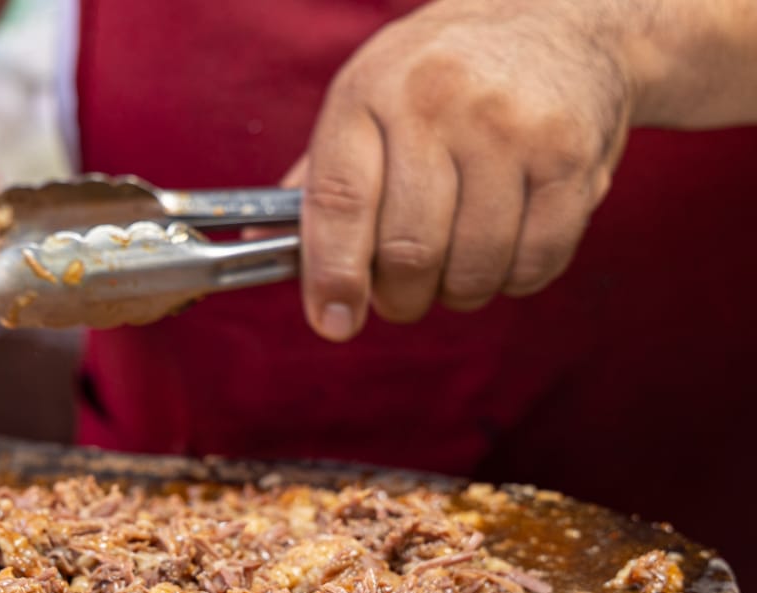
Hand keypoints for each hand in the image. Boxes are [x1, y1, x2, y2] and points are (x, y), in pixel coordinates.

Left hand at [297, 0, 633, 340]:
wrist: (556, 17)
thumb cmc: (441, 75)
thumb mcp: (367, 99)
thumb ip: (322, 177)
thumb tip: (261, 242)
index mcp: (369, 94)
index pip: (339, 202)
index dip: (333, 276)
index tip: (333, 322)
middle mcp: (437, 104)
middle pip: (408, 251)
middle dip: (399, 298)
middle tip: (401, 298)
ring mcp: (510, 130)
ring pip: (472, 267)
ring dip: (457, 294)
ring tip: (454, 271)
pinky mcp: (570, 158)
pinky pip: (534, 262)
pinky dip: (513, 280)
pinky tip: (504, 252)